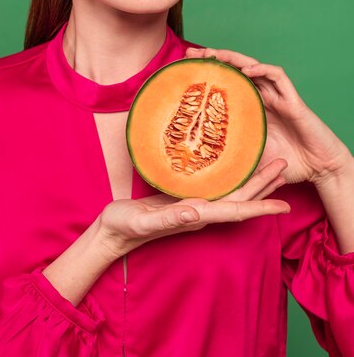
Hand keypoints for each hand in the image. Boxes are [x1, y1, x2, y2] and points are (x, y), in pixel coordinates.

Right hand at [98, 158, 290, 258]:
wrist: (112, 232)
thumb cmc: (124, 226)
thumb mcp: (143, 221)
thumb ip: (168, 218)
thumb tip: (196, 212)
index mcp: (195, 217)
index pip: (235, 212)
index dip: (261, 207)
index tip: (285, 204)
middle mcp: (200, 213)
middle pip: (240, 200)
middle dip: (264, 186)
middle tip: (284, 165)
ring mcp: (193, 207)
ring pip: (231, 194)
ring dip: (253, 182)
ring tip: (270, 168)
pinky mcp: (184, 199)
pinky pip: (216, 189)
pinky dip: (232, 179)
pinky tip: (235, 170)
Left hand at [185, 46, 352, 185]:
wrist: (319, 170)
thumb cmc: (286, 165)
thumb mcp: (249, 160)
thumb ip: (230, 158)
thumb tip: (199, 169)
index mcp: (250, 108)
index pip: (226, 83)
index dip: (208, 74)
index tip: (185, 68)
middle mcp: (262, 98)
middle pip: (236, 70)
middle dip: (215, 58)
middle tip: (192, 53)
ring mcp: (278, 97)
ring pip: (254, 67)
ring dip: (234, 58)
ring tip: (214, 54)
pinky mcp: (293, 101)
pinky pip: (278, 78)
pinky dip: (263, 70)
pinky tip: (248, 69)